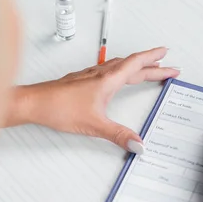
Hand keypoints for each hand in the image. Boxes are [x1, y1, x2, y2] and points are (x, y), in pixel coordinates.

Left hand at [8, 48, 179, 152]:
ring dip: (136, 67)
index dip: (155, 61)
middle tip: (166, 66)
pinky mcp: (81, 81)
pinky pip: (108, 71)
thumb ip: (118, 135)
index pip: (138, 65)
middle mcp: (100, 74)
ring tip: (147, 70)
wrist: (34, 103)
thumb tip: (138, 144)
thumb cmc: (58, 107)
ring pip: (119, 66)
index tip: (168, 57)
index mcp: (108, 80)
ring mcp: (90, 76)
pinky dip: (120, 72)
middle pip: (132, 65)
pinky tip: (115, 78)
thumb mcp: (94, 124)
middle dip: (151, 65)